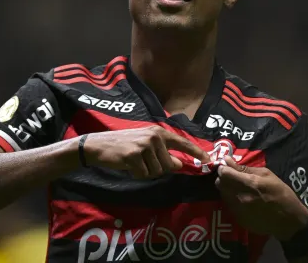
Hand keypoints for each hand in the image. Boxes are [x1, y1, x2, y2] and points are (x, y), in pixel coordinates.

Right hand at [83, 126, 210, 178]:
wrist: (100, 145)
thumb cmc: (124, 145)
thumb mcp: (146, 145)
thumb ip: (164, 153)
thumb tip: (180, 164)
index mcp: (159, 132)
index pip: (182, 143)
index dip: (196, 152)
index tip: (208, 160)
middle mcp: (154, 136)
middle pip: (169, 164)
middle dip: (158, 168)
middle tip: (143, 162)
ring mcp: (145, 145)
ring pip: (157, 171)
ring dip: (147, 171)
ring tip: (135, 162)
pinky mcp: (135, 156)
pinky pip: (145, 174)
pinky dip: (137, 174)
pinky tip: (129, 165)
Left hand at [216, 156, 307, 239]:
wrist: (288, 220)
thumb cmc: (281, 193)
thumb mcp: (267, 175)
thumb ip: (245, 168)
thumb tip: (227, 160)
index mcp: (249, 183)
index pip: (224, 173)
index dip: (224, 168)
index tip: (228, 167)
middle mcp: (241, 197)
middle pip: (220, 183)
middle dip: (224, 178)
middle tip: (233, 177)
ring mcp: (238, 210)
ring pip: (223, 194)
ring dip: (227, 189)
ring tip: (239, 188)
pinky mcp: (238, 219)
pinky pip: (229, 205)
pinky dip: (232, 200)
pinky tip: (243, 200)